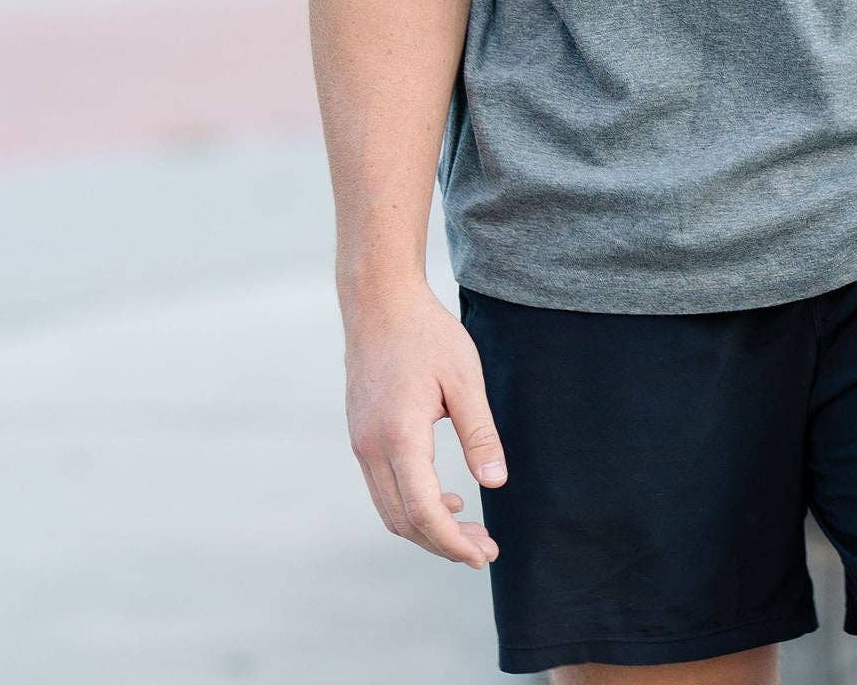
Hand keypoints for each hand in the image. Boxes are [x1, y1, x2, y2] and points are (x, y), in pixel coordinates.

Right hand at [343, 279, 507, 567]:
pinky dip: (412, 505)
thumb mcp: (465, 377)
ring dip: (427, 527)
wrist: (379, 301)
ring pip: (390, 509)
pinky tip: (445, 496)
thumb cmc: (426, 333)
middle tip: (485, 549)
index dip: (453, 542)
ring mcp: (361, 443)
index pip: (423, 512)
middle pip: (404, 521)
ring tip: (469, 529)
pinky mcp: (360, 435)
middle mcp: (371, 447)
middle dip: (444, 543)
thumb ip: (480, 432)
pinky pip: (383, 487)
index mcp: (399, 436)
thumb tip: (495, 483)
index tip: (483, 555)